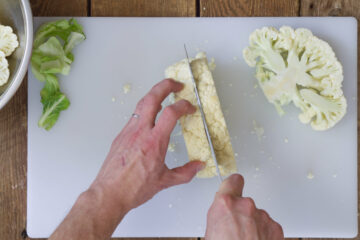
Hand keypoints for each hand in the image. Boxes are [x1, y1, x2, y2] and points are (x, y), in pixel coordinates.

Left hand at [90, 78, 204, 215]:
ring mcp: (128, 131)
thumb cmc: (134, 188)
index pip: (171, 113)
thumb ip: (185, 173)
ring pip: (141, 104)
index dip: (184, 106)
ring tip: (164, 94)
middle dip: (166, 86)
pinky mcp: (121, 135)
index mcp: (154, 141)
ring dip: (154, 95)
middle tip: (176, 84)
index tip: (190, 108)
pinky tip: (150, 115)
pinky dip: (145, 108)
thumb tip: (198, 166)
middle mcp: (140, 132)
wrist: (109, 193)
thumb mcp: (164, 181)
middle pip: (152, 98)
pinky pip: (134, 115)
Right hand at [205, 174, 283, 239]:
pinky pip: (268, 225)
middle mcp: (245, 205)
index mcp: (225, 204)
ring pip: (256, 215)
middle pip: (244, 201)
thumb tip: (222, 219)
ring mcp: (262, 216)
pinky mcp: (275, 227)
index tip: (233, 186)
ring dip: (253, 224)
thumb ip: (219, 216)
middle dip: (241, 213)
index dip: (232, 185)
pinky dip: (264, 233)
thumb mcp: (210, 232)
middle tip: (235, 229)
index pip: (232, 180)